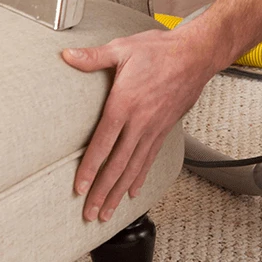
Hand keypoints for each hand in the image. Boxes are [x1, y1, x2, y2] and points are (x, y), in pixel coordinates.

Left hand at [62, 27, 217, 221]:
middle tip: (90, 212)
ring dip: (119, 192)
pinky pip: (150, 159)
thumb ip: (93, 57)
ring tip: (108, 211)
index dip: (90, 168)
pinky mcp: (164, 129)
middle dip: (103, 191)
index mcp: (125, 104)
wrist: (195, 55)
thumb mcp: (122, 49)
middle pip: (118, 164)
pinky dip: (140, 177)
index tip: (80, 188)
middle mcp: (140, 122)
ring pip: (134, 167)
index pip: (103, 143)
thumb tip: (67, 55)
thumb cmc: (161, 51)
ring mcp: (153, 128)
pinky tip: (133, 191)